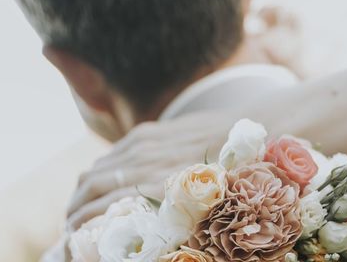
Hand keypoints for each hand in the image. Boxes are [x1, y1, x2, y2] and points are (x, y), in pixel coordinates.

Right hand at [66, 110, 235, 229]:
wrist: (250, 127)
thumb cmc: (234, 173)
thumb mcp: (204, 206)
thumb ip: (170, 217)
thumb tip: (146, 235)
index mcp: (158, 188)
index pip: (100, 210)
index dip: (79, 229)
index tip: (73, 244)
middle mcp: (146, 164)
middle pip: (89, 188)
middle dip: (74, 212)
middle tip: (71, 230)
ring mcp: (145, 145)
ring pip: (96, 169)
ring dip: (82, 191)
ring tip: (80, 210)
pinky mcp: (148, 132)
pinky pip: (112, 154)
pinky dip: (99, 171)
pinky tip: (101, 183)